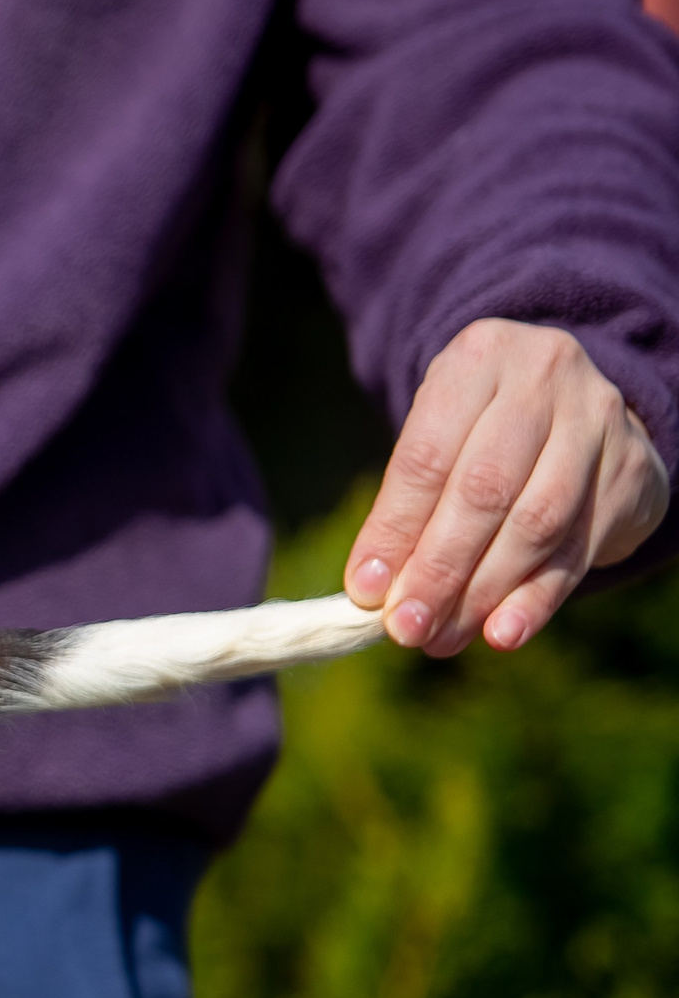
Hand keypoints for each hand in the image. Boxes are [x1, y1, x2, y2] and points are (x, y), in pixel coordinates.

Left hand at [344, 319, 669, 654]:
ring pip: (538, 524)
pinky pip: (579, 548)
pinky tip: (503, 633)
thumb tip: (374, 588)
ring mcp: (597, 423)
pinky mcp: (630, 471)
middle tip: (406, 627)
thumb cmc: (477, 425)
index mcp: (478, 359)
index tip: (367, 590)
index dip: (395, 529)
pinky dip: (537, 598)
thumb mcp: (435, 432)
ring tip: (441, 638)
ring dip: (484, 592)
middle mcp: (545, 379)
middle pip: (486, 492)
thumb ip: (406, 502)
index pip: (428, 456)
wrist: (570, 399)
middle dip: (440, 570)